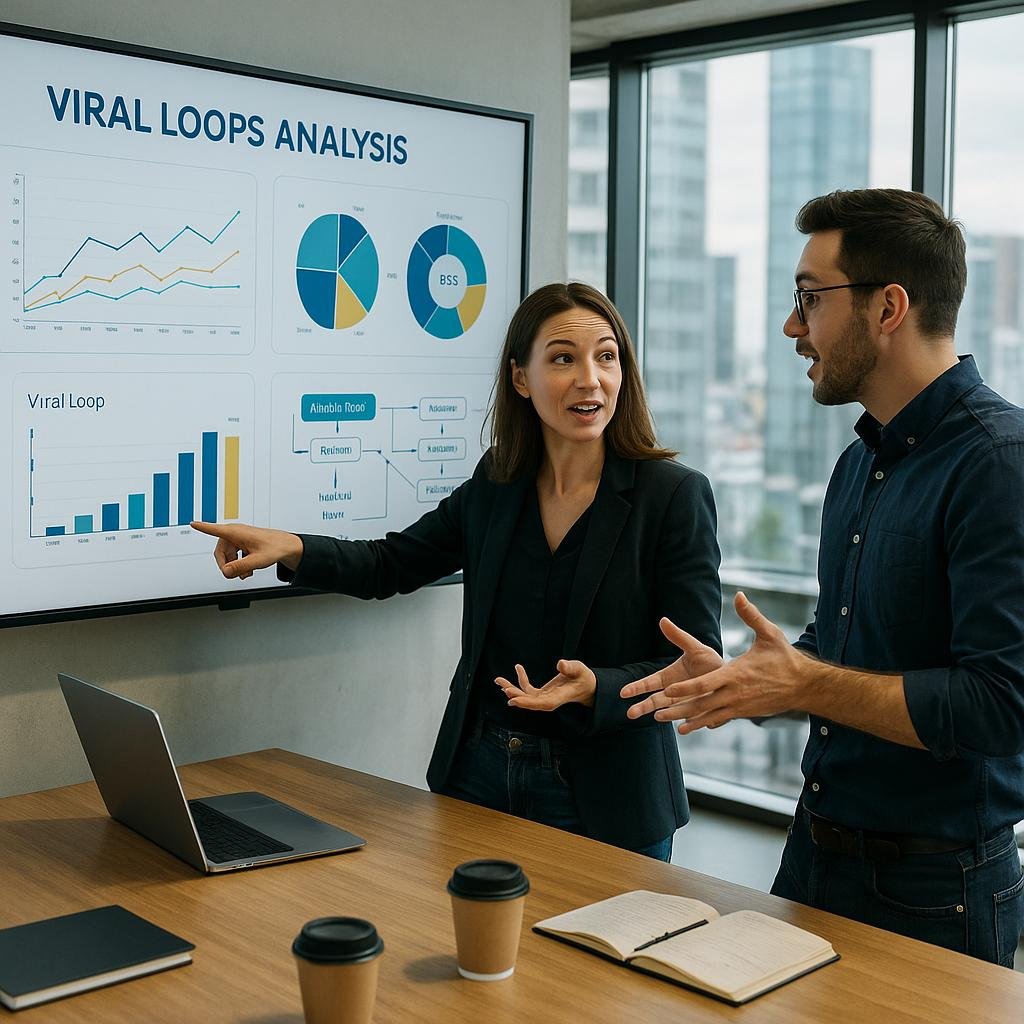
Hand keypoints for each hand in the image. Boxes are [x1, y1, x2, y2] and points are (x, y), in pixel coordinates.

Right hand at [190, 521, 303, 579]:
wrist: (286, 547)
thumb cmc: (275, 548)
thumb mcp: (257, 561)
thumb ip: (240, 567)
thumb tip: (225, 572)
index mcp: (236, 532)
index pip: (215, 530)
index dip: (203, 528)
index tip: (193, 523)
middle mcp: (235, 533)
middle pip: (220, 553)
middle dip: (227, 566)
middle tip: (238, 575)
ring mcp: (238, 539)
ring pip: (226, 557)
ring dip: (234, 567)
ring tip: (247, 573)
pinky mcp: (241, 544)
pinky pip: (233, 556)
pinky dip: (238, 564)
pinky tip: (248, 570)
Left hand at [495, 660, 596, 710]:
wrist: (586, 686)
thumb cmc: (584, 678)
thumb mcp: (580, 670)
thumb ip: (571, 667)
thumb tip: (560, 664)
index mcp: (559, 698)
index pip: (542, 703)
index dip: (527, 703)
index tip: (514, 700)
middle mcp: (549, 701)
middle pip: (530, 702)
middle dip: (516, 696)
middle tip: (504, 688)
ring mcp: (544, 698)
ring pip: (525, 697)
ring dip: (512, 689)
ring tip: (498, 680)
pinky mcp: (542, 694)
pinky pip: (528, 690)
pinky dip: (521, 681)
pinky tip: (518, 668)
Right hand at [621, 617, 724, 719]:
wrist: (730, 679)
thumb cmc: (710, 663)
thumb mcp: (695, 648)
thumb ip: (679, 637)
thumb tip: (663, 620)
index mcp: (669, 678)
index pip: (649, 683)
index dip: (637, 688)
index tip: (623, 693)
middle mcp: (675, 694)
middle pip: (656, 701)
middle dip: (642, 707)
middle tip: (630, 714)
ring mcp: (686, 705)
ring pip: (672, 712)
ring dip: (665, 715)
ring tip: (657, 717)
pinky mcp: (701, 715)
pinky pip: (694, 720)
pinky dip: (690, 724)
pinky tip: (685, 728)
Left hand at [628, 592, 808, 733]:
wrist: (804, 685)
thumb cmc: (785, 658)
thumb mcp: (769, 633)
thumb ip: (751, 616)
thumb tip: (739, 594)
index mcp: (735, 674)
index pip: (705, 683)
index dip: (686, 688)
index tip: (668, 690)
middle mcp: (734, 693)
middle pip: (701, 704)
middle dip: (679, 708)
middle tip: (656, 714)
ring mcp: (739, 706)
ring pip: (708, 715)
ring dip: (688, 720)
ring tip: (669, 726)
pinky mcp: (744, 713)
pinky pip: (719, 719)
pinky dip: (704, 723)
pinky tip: (689, 726)